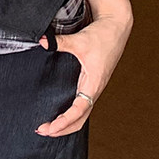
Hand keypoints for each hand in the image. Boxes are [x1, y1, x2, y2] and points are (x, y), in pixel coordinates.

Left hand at [35, 12, 130, 136]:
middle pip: (80, 120)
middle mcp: (94, 89)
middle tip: (41, 130)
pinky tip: (59, 113)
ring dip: (66, 124)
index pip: (78, 111)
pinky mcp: (91, 83)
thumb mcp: (80, 40)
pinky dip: (70, 115)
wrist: (116, 28)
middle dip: (62, 129)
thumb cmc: (102, 36)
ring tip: (48, 127)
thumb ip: (61, 42)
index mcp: (93, 83)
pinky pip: (82, 106)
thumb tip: (43, 41)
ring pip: (81, 115)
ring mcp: (93, 88)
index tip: (49, 128)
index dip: (64, 122)